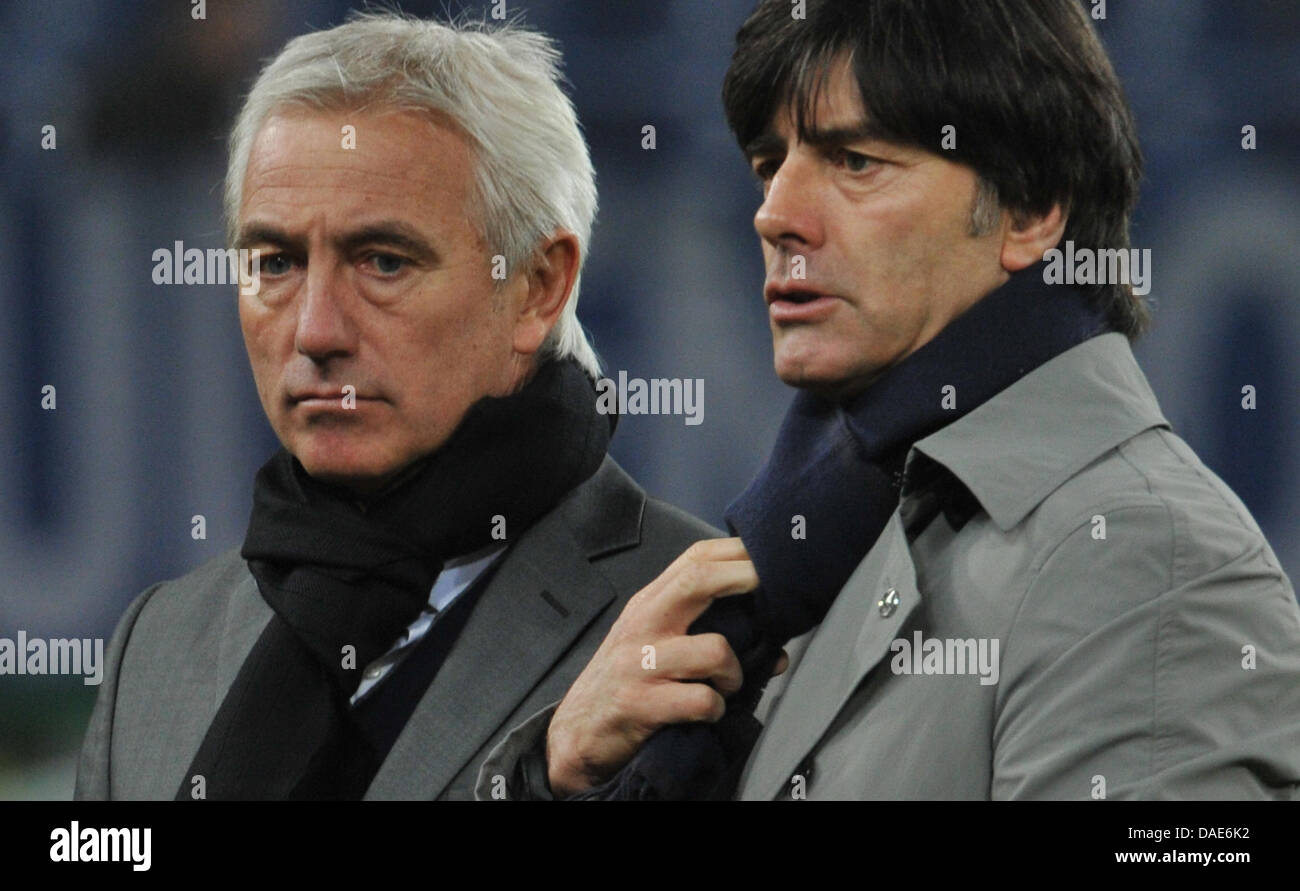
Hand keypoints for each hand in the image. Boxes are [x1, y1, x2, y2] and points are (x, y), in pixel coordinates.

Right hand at [545, 537, 787, 796]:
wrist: (577, 733)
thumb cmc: (626, 684)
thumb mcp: (656, 647)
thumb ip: (708, 638)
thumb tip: (777, 653)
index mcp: (650, 604)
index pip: (695, 558)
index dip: (737, 551)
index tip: (771, 556)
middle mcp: (643, 624)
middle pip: (699, 580)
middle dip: (746, 579)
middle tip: (775, 593)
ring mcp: (641, 663)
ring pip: (715, 650)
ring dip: (735, 673)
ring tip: (727, 686)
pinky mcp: (641, 703)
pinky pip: (702, 701)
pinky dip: (716, 709)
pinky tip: (707, 714)